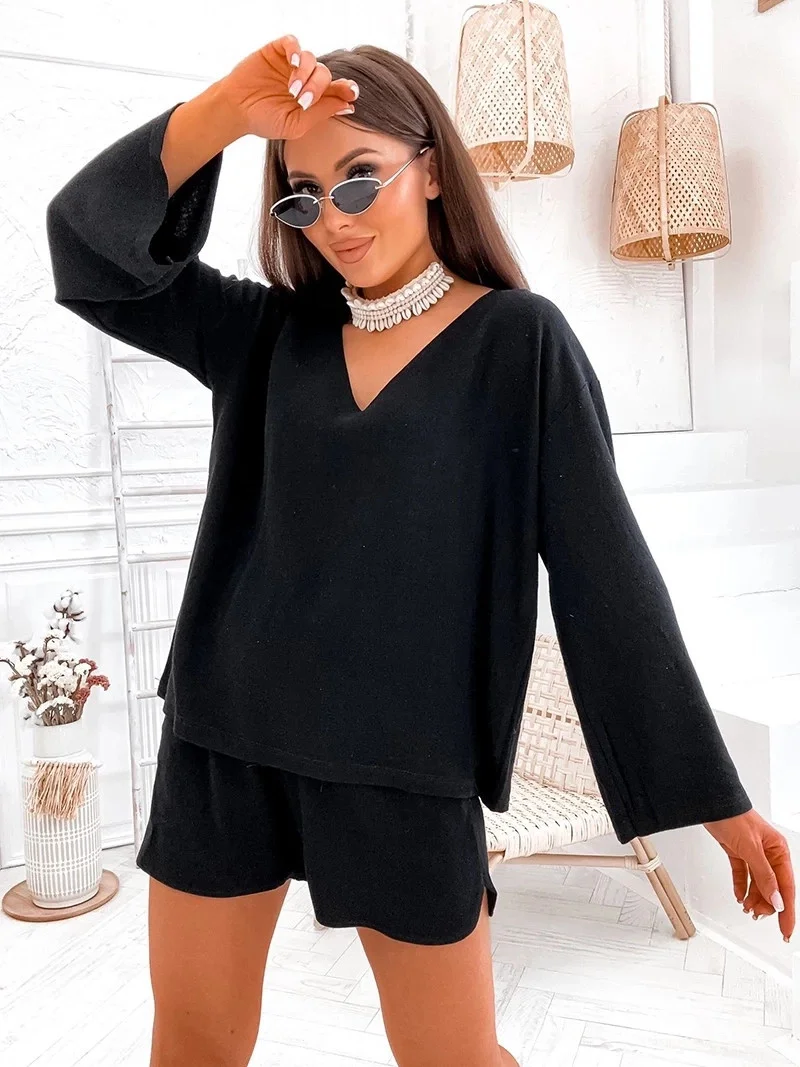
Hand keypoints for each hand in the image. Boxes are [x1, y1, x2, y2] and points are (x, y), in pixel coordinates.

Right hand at [220, 34, 358, 140]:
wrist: (236, 110)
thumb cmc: (265, 120)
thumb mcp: (296, 124)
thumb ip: (321, 114)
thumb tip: (348, 106)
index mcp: (313, 97)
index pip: (337, 89)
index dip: (347, 89)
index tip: (351, 93)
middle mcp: (305, 78)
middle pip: (325, 74)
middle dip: (318, 87)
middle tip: (302, 100)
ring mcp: (291, 63)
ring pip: (311, 59)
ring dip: (305, 75)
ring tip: (291, 90)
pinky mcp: (277, 51)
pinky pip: (293, 42)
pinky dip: (296, 50)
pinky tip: (294, 62)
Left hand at [704, 809, 794, 941]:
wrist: (711, 802)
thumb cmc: (733, 816)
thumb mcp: (750, 848)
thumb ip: (764, 875)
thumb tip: (777, 900)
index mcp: (778, 851)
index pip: (786, 887)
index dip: (786, 911)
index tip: (785, 931)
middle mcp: (769, 853)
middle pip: (772, 888)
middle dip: (765, 904)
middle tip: (755, 914)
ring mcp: (753, 853)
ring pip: (757, 883)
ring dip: (753, 897)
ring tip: (746, 908)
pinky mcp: (738, 851)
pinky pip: (743, 874)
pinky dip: (741, 886)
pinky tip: (739, 896)